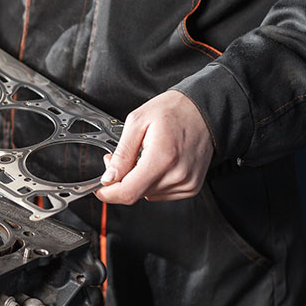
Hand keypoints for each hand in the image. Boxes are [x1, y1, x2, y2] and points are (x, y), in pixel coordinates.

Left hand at [93, 90, 213, 203]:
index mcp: (163, 157)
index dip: (109, 193)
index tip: (100, 189)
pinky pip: (162, 193)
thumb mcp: (137, 122)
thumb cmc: (174, 111)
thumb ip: (122, 154)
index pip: (129, 192)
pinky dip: (153, 182)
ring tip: (144, 156)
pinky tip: (159, 164)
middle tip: (122, 159)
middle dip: (122, 180)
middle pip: (136, 193)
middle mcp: (177, 174)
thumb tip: (109, 178)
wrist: (204, 110)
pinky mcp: (191, 187)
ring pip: (147, 194)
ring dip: (139, 180)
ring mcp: (186, 183)